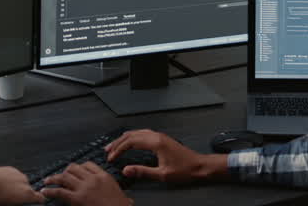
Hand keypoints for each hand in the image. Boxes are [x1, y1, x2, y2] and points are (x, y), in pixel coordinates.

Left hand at [0, 166, 43, 204]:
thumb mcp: (10, 204)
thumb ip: (18, 201)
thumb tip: (17, 200)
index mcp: (27, 194)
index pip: (40, 197)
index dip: (39, 199)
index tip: (38, 200)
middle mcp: (25, 183)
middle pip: (29, 188)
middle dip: (23, 191)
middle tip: (12, 196)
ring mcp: (19, 175)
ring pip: (21, 181)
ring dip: (17, 184)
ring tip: (6, 188)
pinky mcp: (12, 169)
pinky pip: (14, 174)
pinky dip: (11, 178)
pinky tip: (2, 182)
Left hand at [43, 162, 130, 205]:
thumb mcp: (123, 197)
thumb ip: (122, 195)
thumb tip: (129, 200)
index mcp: (104, 176)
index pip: (88, 164)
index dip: (79, 167)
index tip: (75, 170)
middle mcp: (92, 179)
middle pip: (74, 168)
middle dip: (65, 171)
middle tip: (60, 175)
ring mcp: (84, 188)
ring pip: (64, 177)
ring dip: (54, 178)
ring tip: (47, 180)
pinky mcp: (77, 199)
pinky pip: (60, 191)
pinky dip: (50, 190)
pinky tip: (45, 191)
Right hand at [104, 129, 228, 183]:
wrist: (200, 166)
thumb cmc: (184, 170)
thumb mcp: (162, 174)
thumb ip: (143, 172)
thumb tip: (126, 170)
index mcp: (156, 143)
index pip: (131, 142)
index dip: (119, 149)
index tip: (111, 157)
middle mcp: (157, 136)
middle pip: (132, 135)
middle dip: (118, 142)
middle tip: (107, 150)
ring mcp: (160, 136)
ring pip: (137, 133)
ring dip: (125, 138)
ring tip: (115, 145)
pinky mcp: (162, 139)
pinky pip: (143, 134)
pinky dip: (133, 137)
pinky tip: (130, 142)